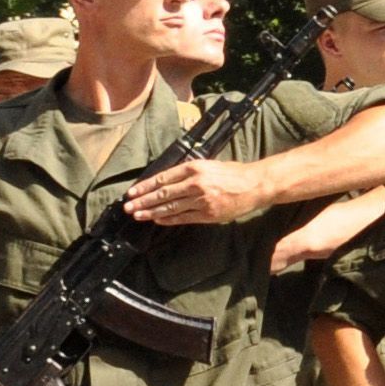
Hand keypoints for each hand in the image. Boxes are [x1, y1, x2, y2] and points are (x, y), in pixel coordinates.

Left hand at [126, 156, 271, 228]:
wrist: (256, 185)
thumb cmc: (233, 173)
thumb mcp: (209, 165)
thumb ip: (189, 171)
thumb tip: (166, 181)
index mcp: (194, 168)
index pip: (162, 178)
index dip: (145, 186)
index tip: (132, 192)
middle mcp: (196, 183)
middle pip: (163, 194)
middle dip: (143, 201)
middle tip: (128, 207)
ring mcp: (202, 200)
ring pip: (170, 207)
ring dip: (151, 212)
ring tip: (137, 215)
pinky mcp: (208, 214)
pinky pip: (183, 218)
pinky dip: (169, 219)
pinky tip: (157, 220)